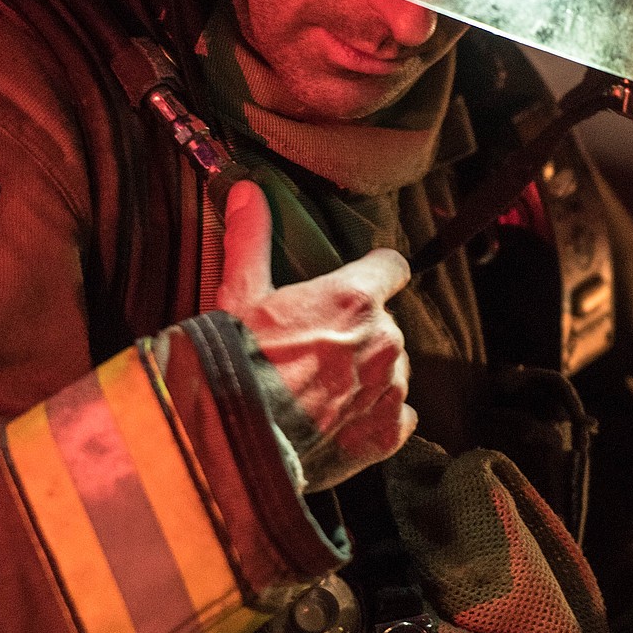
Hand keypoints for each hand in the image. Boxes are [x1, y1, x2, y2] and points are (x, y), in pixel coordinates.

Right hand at [216, 180, 416, 490]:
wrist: (236, 441)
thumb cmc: (237, 364)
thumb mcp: (238, 295)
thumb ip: (251, 239)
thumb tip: (246, 191)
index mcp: (353, 299)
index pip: (392, 267)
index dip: (376, 273)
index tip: (360, 282)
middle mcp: (384, 340)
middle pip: (385, 324)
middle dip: (357, 334)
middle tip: (314, 351)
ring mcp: (391, 389)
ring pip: (390, 370)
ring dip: (365, 376)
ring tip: (319, 391)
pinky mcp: (388, 433)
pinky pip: (396, 416)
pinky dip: (373, 418)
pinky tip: (337, 422)